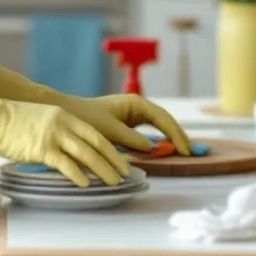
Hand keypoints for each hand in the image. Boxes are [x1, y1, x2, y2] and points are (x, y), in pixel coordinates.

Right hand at [0, 100, 130, 187]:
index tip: (123, 160)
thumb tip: (72, 148)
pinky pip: (65, 164)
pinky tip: (86, 184)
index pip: (96, 134)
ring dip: (102, 170)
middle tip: (127, 174)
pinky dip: (78, 175)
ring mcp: (53, 136)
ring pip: (85, 155)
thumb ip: (60, 130)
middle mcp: (63, 124)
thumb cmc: (14, 123)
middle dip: (114, 160)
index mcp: (65, 116)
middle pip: (97, 144)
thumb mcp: (43, 119)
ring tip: (113, 182)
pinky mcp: (41, 148)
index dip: (112, 149)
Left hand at [55, 94, 192, 155]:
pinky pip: (148, 131)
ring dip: (169, 137)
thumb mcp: (108, 130)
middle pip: (164, 120)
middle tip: (189, 153)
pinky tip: (163, 150)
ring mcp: (132, 114)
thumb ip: (130, 138)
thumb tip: (152, 147)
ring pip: (158, 126)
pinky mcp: (126, 123)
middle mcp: (136, 106)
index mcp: (135, 103)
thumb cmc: (85, 118)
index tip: (184, 150)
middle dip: (177, 135)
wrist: (66, 113)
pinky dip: (157, 140)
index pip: (163, 118)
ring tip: (182, 152)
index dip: (175, 134)